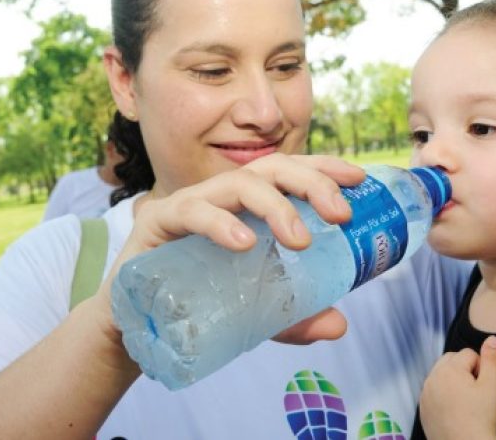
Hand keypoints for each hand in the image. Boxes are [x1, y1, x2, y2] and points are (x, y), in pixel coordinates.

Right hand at [93, 154, 364, 340]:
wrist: (135, 327)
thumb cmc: (196, 302)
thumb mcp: (256, 312)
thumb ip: (295, 317)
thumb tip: (339, 324)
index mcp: (246, 205)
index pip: (289, 172)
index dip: (324, 167)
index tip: (359, 177)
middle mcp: (220, 195)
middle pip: (270, 169)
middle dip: (310, 182)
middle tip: (340, 214)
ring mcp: (189, 204)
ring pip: (236, 184)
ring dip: (274, 206)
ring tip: (299, 240)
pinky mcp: (158, 222)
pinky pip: (191, 211)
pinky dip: (220, 223)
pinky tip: (243, 242)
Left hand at [419, 336, 495, 439]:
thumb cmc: (481, 419)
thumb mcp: (493, 386)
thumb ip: (493, 358)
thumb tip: (492, 338)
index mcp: (448, 369)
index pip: (469, 354)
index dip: (481, 369)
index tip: (483, 388)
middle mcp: (432, 378)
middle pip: (451, 360)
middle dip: (464, 370)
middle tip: (475, 393)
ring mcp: (424, 394)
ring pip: (441, 375)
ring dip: (453, 381)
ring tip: (466, 402)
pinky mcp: (422, 408)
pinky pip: (433, 392)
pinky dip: (443, 395)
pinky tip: (455, 410)